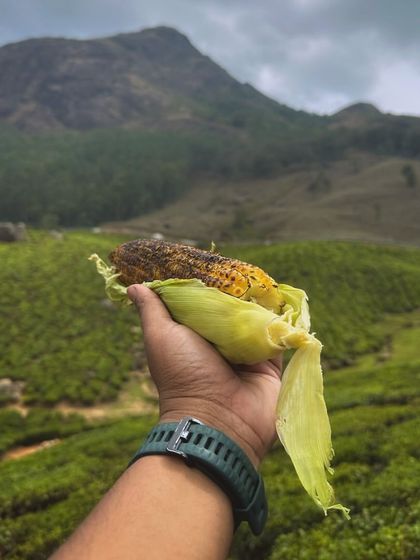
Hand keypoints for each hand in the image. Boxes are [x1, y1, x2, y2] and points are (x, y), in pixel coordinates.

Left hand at [127, 284, 281, 467]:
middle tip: (243, 269)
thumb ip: (152, 310)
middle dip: (237, 291)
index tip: (212, 261)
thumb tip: (133, 286)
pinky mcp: (269, 364)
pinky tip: (282, 301)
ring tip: (263, 280)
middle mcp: (220, 344)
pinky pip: (278, 337)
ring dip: (259, 304)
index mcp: (194, 336)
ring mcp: (246, 354)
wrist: (218, 421)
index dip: (207, 284)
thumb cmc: (183, 376)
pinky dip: (280, 321)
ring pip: (256, 320)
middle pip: (231, 310)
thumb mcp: (161, 337)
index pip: (202, 303)